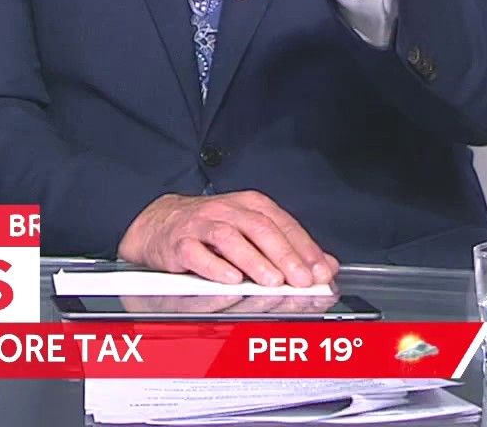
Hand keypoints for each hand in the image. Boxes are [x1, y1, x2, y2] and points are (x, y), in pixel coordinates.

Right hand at [117, 192, 338, 286]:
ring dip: (253, 261)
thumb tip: (326, 266)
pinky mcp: (179, 243)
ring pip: (229, 238)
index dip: (304, 247)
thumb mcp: (252, 232)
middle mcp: (226, 210)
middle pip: (259, 228)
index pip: (282, 223)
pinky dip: (215, 267)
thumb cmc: (211, 231)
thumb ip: (290, 248)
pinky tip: (231, 280)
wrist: (161, 225)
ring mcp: (200, 225)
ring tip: (272, 281)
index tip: (319, 271)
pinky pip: (196, 254)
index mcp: (249, 205)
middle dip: (284, 255)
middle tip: (301, 279)